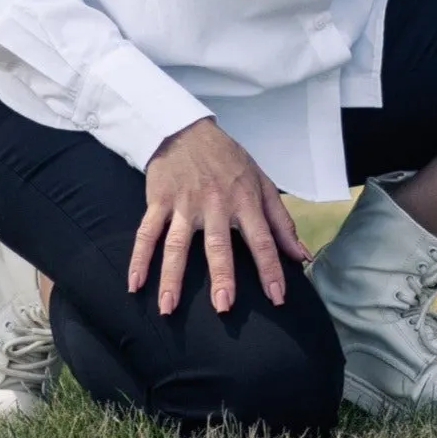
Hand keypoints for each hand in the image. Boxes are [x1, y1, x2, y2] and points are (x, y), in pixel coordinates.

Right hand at [131, 118, 310, 315]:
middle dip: (222, 275)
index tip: (277, 298)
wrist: (187, 130)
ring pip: (177, 244)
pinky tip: (134, 285)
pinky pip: (146, 232)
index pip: (262, 239)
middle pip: (219, 243)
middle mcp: (216, 203)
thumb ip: (281, 222)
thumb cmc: (229, 161)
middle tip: (224, 307)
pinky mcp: (159, 200)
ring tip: (168, 307)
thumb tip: (302, 256)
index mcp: (245, 199)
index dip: (270, 269)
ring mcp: (185, 203)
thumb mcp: (262, 183)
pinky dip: (138, 258)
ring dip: (171, 276)